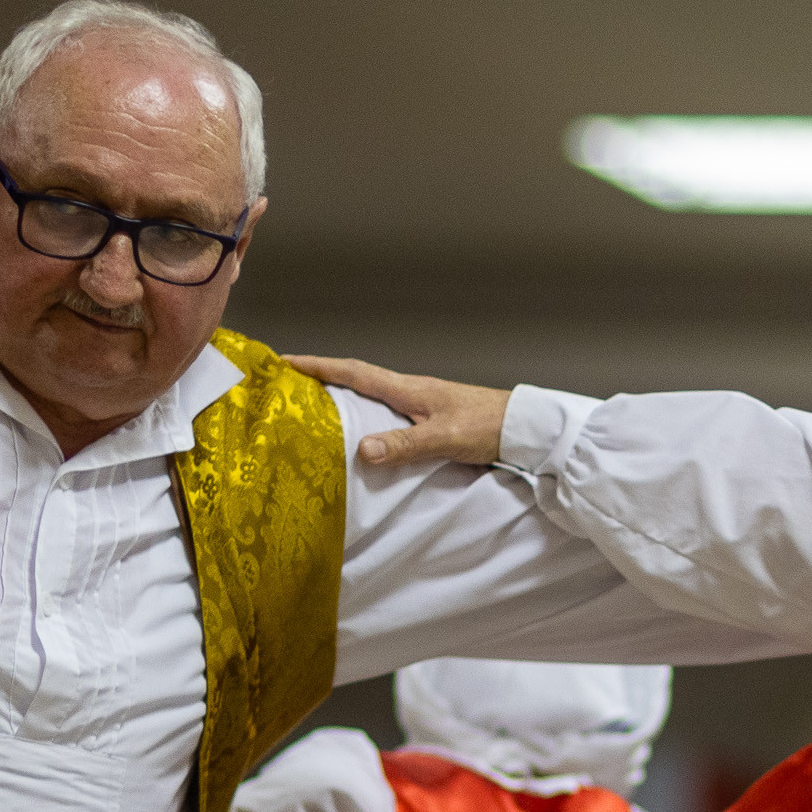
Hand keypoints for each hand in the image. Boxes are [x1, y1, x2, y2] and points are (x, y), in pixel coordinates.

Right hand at [289, 355, 512, 468]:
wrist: (526, 428)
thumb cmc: (488, 428)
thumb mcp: (444, 438)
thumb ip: (405, 445)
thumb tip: (361, 450)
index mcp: (408, 389)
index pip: (354, 372)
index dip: (319, 367)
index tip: (285, 362)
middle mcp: (410, 391)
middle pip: (357, 379)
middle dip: (322, 378)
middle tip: (288, 383)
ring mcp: (420, 403)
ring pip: (371, 395)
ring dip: (342, 396)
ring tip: (313, 405)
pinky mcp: (430, 418)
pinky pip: (386, 412)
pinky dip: (366, 414)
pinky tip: (361, 430)